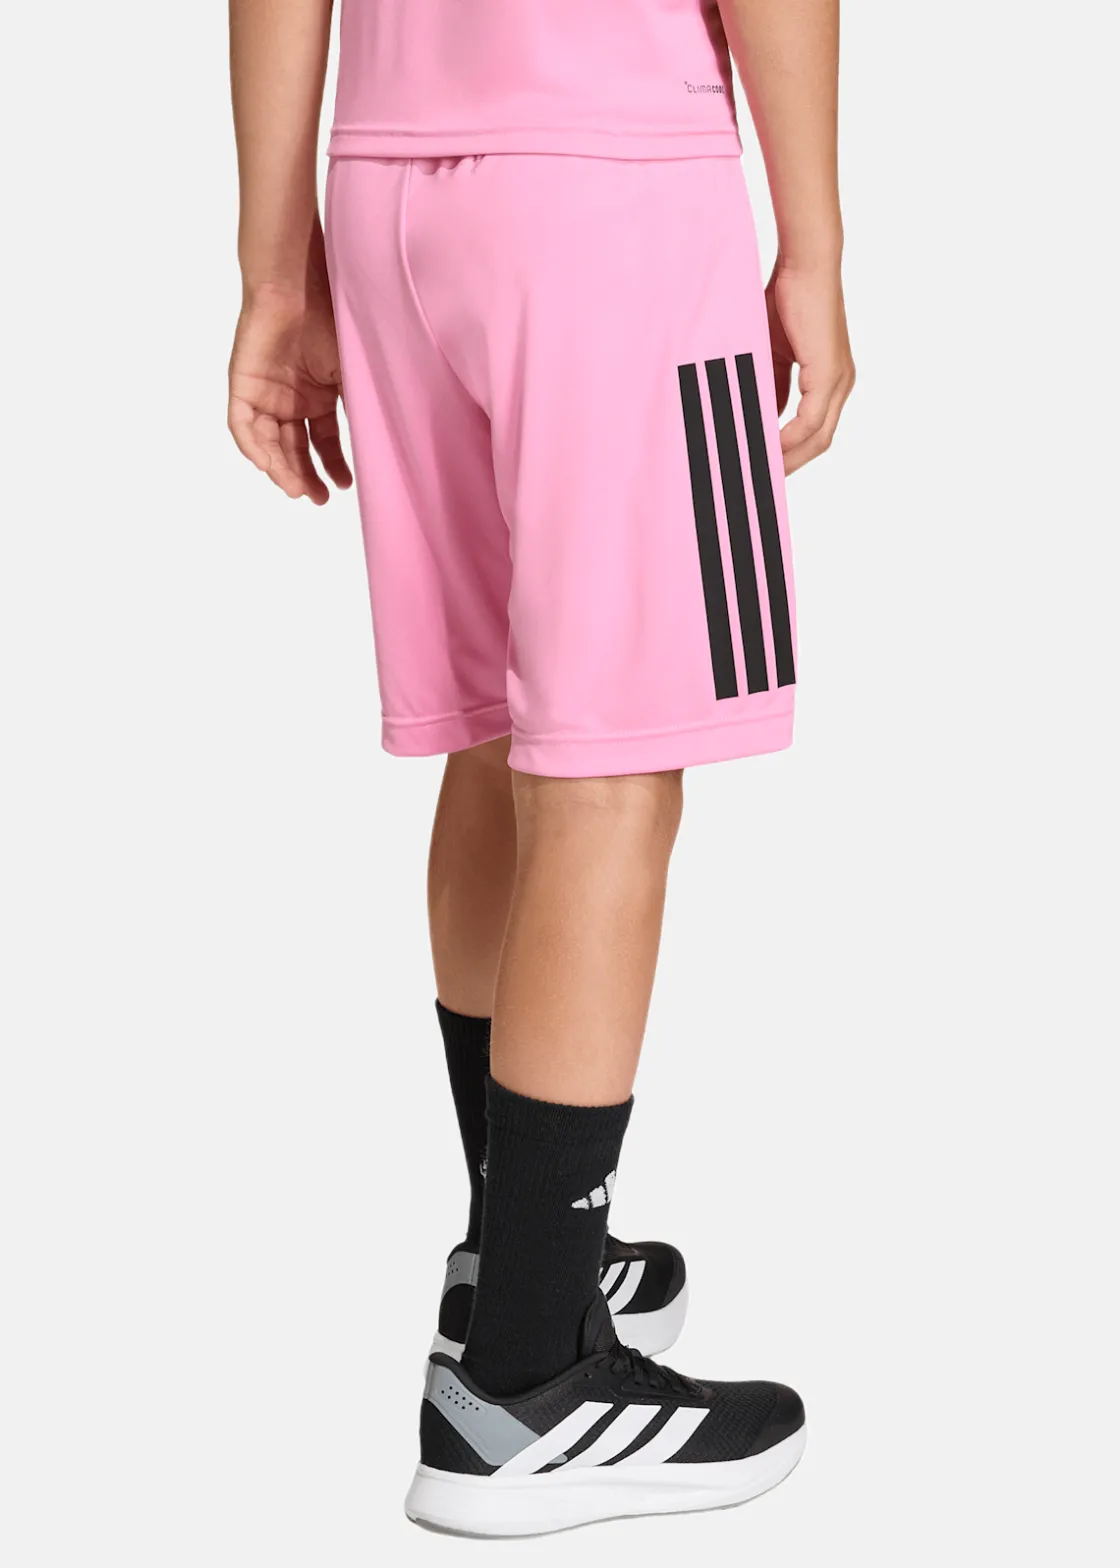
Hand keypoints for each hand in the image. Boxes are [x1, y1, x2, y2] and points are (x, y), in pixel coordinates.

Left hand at [228, 266, 352, 504]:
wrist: (296, 284)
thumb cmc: (330, 318)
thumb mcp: (352, 371)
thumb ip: (359, 406)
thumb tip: (381, 442)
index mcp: (316, 396)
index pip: (322, 441)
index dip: (332, 465)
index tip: (344, 486)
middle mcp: (290, 399)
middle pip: (295, 448)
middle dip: (306, 475)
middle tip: (318, 498)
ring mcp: (265, 393)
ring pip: (268, 443)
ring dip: (281, 469)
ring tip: (298, 489)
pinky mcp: (243, 385)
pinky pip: (242, 427)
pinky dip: (254, 448)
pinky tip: (269, 467)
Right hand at [766, 261, 854, 474]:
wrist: (804, 264)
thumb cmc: (784, 299)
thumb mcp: (770, 353)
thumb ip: (768, 384)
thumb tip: (757, 415)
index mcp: (828, 381)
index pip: (812, 432)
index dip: (789, 454)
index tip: (762, 468)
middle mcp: (840, 386)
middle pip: (817, 444)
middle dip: (788, 466)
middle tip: (758, 482)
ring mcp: (838, 382)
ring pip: (816, 438)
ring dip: (787, 458)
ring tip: (758, 472)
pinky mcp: (829, 375)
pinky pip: (810, 422)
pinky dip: (788, 439)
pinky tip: (767, 449)